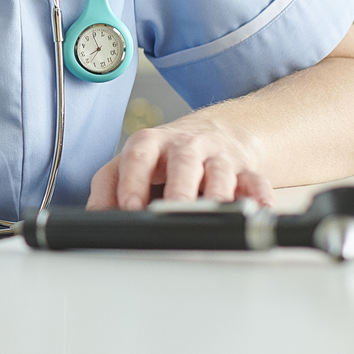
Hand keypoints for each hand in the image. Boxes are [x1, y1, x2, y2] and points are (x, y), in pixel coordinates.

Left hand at [89, 113, 271, 210]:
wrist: (212, 134)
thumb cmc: (163, 158)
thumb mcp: (128, 164)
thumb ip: (107, 188)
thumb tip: (94, 219)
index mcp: (150, 144)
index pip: (138, 157)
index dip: (133, 181)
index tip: (131, 207)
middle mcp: (184, 147)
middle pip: (183, 163)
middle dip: (179, 188)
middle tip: (173, 210)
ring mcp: (217, 157)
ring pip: (220, 172)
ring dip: (217, 193)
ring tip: (213, 212)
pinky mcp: (245, 170)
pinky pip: (256, 182)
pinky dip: (259, 197)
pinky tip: (258, 210)